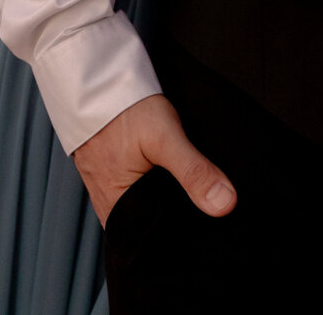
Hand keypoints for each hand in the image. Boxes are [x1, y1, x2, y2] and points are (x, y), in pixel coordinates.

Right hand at [73, 93, 236, 226]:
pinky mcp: (113, 174)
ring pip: (146, 210)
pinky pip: (138, 194)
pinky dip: (158, 190)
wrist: (97, 79)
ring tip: (199, 198)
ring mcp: (109, 191)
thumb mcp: (165, 137)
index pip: (155, 243)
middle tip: (214, 215)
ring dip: (169, 205)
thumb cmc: (125, 108)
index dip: (184, 242)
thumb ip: (193, 171)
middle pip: (150, 228)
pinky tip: (176, 180)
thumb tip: (225, 204)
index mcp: (118, 212)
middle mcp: (110, 208)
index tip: (213, 238)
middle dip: (179, 224)